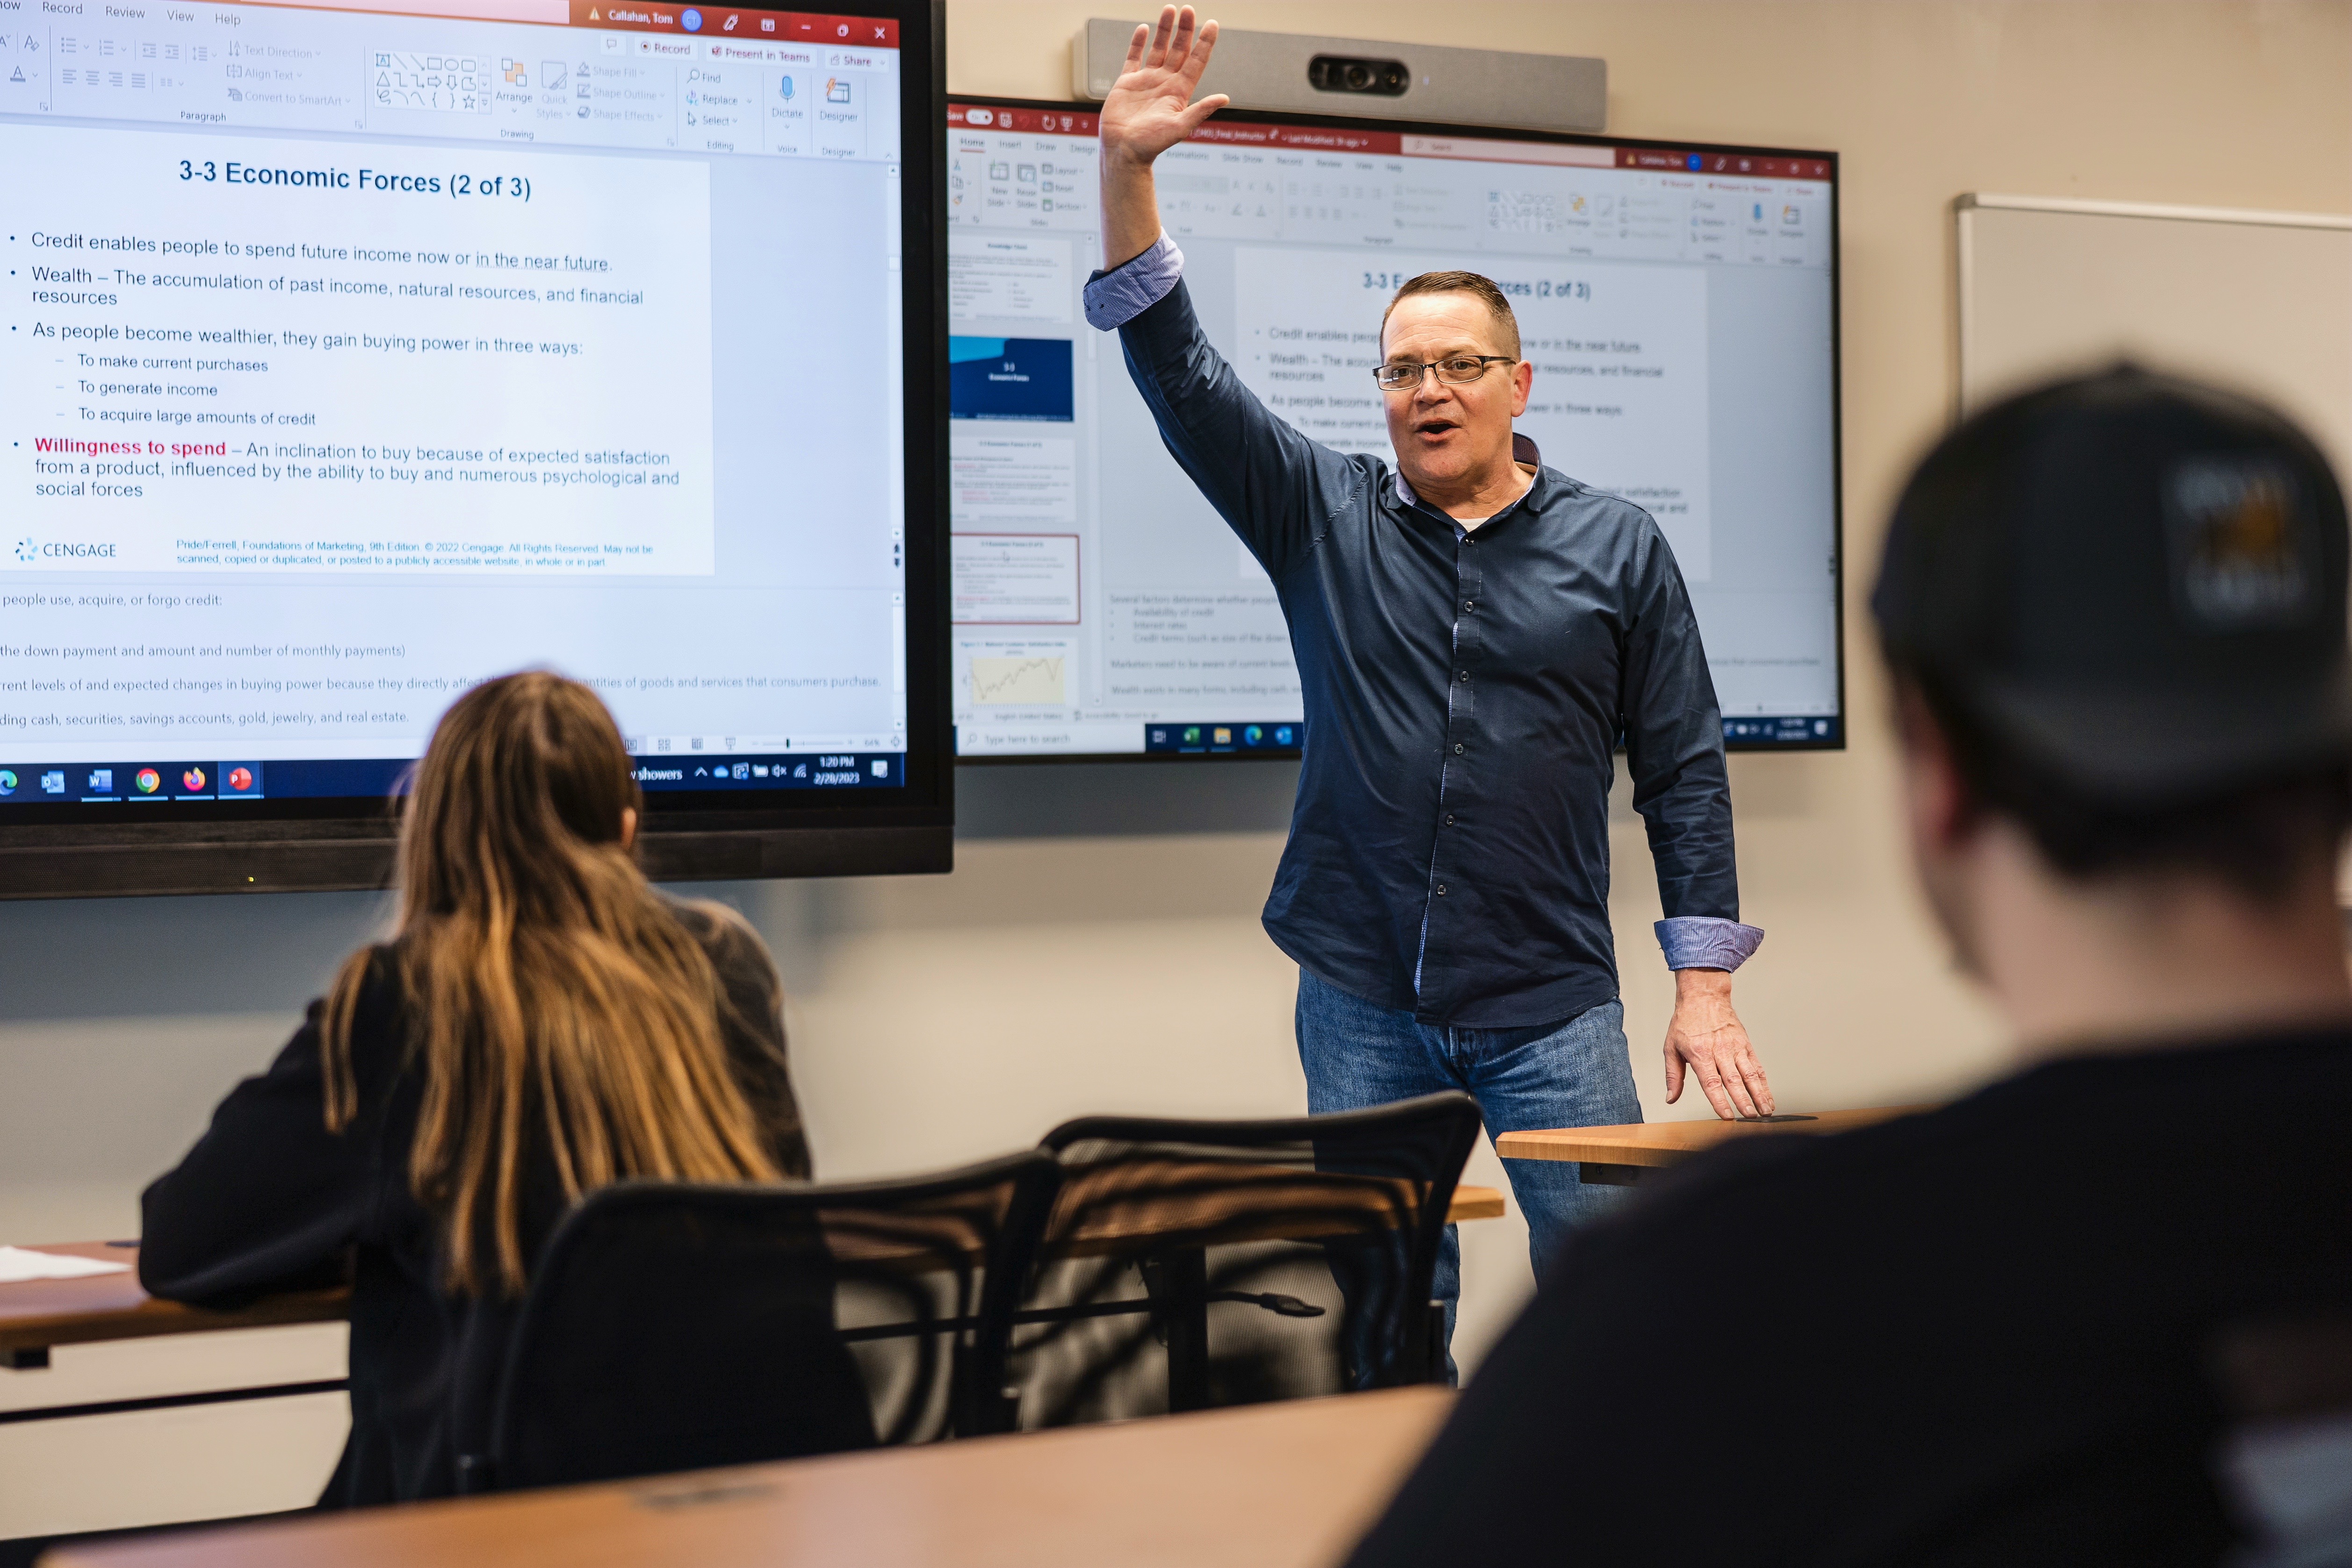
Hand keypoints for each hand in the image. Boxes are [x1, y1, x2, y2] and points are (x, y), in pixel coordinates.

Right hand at [1101, 7, 1228, 168]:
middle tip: (1189, 10)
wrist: (1123, 152)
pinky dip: (1138, 43)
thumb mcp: (1180, 127)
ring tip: (1170, 9)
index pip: (1196, 61)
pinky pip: (1134, 58)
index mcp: (1179, 92)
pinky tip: (1143, 28)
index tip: (1212, 25)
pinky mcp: (1127, 83)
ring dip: (1165, 30)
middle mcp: (1165, 83)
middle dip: (1185, 30)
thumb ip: (1201, 110)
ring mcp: (1146, 81)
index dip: (1205, 43)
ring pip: (1158, 49)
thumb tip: (1225, 98)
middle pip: (1179, 50)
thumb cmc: (1152, 144)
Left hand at [1662, 968, 1774, 1119]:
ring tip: (1765, 1111)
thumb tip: (1670, 1097)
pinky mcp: (1746, 1044)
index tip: (1727, 1117)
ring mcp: (1735, 1047)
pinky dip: (1764, 1082)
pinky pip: (1756, 1066)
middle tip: (1750, 1117)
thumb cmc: (1685, 1022)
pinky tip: (1767, 1096)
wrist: (1703, 997)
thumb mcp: (1671, 1047)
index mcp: (1700, 1053)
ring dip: (1759, 1094)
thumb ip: (1672, 1075)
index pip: (1711, 1082)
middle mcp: (1720, 1051)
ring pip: (1750, 1074)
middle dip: (1743, 1101)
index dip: (1719, 1101)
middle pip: (1733, 1080)